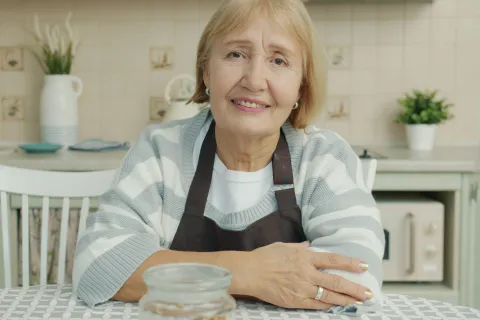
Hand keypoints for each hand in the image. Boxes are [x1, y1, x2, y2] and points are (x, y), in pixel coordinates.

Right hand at [244, 241, 371, 309]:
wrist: (249, 272)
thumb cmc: (265, 257)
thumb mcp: (284, 246)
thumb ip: (299, 248)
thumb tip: (309, 247)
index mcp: (305, 257)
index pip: (333, 260)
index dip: (350, 263)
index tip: (363, 266)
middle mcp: (306, 273)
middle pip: (336, 281)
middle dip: (355, 288)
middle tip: (369, 293)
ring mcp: (302, 288)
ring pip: (329, 296)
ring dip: (346, 299)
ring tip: (359, 302)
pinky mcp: (295, 301)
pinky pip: (316, 305)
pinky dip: (329, 306)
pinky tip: (338, 306)